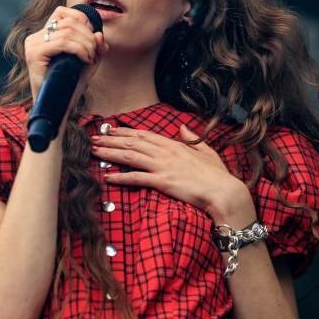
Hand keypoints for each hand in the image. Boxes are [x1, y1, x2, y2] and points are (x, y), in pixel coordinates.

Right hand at [24, 6, 108, 106]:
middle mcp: (35, 37)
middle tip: (94, 53)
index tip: (91, 37)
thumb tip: (99, 34)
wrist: (57, 108)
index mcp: (43, 35)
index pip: (62, 12)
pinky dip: (79, 49)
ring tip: (90, 59)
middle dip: (88, 35)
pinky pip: (62, 42)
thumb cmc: (70, 85)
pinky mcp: (34, 54)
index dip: (81, 19)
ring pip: (67, 31)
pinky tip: (85, 60)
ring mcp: (32, 45)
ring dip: (85, 44)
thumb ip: (95, 47)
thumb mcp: (88, 62)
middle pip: (68, 22)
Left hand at [90, 124, 252, 219]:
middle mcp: (165, 152)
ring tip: (94, 152)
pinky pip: (137, 178)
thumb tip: (182, 127)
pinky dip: (121, 177)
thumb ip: (191, 138)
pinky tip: (107, 177)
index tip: (110, 130)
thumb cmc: (217, 175)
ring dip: (110, 153)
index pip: (144, 135)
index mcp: (174, 145)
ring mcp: (163, 167)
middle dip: (111, 140)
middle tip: (93, 138)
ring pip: (130, 156)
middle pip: (132, 143)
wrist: (224, 192)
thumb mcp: (206, 151)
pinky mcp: (162, 182)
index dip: (125, 132)